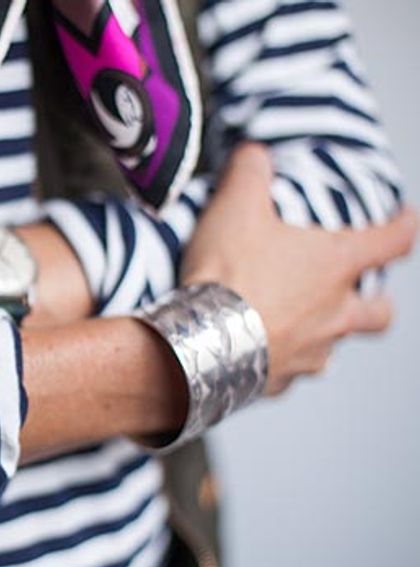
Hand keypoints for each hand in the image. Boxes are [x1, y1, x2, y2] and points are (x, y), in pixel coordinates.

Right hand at [182, 143, 416, 394]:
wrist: (199, 342)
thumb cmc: (227, 275)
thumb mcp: (235, 206)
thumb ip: (250, 171)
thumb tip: (255, 152)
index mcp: (335, 265)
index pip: (393, 241)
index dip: (405, 226)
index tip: (406, 220)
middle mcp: (335, 313)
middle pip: (380, 314)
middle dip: (376, 303)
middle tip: (357, 294)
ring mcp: (311, 352)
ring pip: (335, 348)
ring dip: (324, 336)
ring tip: (298, 325)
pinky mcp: (280, 381)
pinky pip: (291, 373)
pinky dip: (281, 362)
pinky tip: (257, 352)